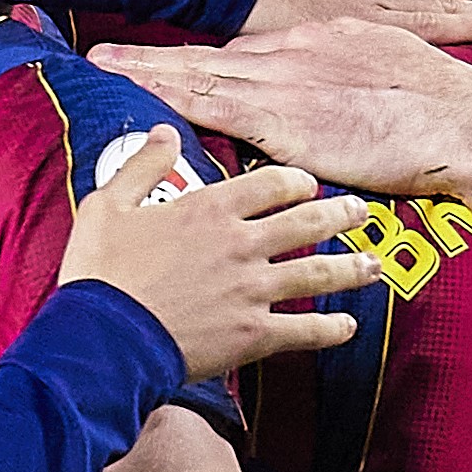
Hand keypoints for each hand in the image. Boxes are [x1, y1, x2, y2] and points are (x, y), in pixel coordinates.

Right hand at [57, 129, 377, 379]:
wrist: (102, 340)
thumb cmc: (99, 274)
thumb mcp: (107, 205)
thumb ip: (142, 165)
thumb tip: (165, 132)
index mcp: (210, 209)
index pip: (272, 183)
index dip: (297, 182)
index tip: (308, 185)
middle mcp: (242, 244)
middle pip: (307, 223)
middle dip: (340, 214)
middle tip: (360, 211)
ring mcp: (253, 291)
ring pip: (317, 273)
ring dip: (351, 268)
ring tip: (372, 264)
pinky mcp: (254, 336)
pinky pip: (304, 331)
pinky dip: (330, 330)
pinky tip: (347, 327)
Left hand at [94, 21, 471, 215]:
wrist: (468, 124)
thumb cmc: (442, 111)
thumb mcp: (389, 74)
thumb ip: (347, 84)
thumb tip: (327, 100)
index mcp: (322, 40)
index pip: (248, 46)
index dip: (203, 49)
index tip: (167, 50)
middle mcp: (297, 50)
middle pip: (213, 50)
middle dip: (158, 51)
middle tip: (104, 48)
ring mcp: (288, 81)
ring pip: (203, 69)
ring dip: (151, 69)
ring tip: (105, 63)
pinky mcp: (287, 116)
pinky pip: (214, 104)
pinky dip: (173, 97)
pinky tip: (142, 96)